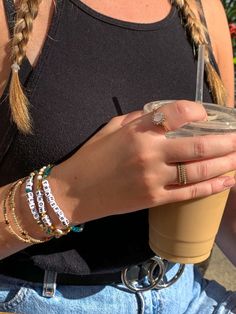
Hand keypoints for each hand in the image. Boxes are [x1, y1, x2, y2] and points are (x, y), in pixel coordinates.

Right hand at [53, 100, 235, 222]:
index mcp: (138, 131)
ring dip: (225, 162)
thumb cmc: (92, 156)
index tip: (207, 114)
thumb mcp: (111, 128)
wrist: (75, 191)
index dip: (198, 111)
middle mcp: (150, 153)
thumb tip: (163, 115)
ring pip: (199, 170)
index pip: (177, 113)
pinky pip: (190, 193)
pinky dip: (213, 187)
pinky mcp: (154, 199)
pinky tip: (230, 180)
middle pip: (198, 145)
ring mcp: (154, 179)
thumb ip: (139, 119)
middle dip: (226, 141)